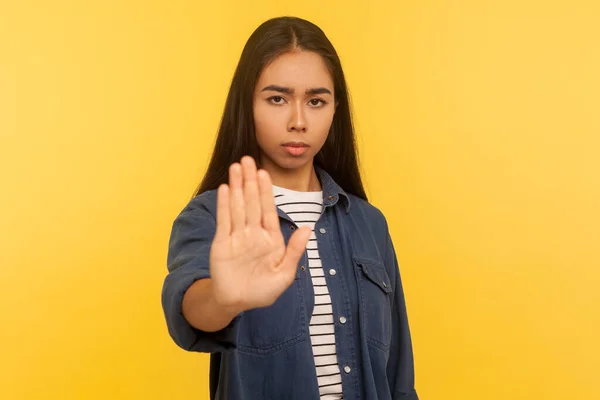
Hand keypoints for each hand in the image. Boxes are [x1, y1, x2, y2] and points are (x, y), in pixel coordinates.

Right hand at [208, 156, 311, 312]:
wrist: (237, 303)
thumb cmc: (262, 291)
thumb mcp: (284, 275)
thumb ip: (294, 251)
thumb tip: (307, 228)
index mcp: (270, 238)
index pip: (268, 209)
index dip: (266, 191)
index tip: (264, 173)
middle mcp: (253, 233)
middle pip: (252, 202)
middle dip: (250, 181)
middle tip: (248, 159)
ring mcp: (237, 237)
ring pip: (238, 207)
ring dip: (236, 187)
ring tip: (236, 167)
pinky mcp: (222, 243)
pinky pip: (224, 221)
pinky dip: (225, 205)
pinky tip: (225, 189)